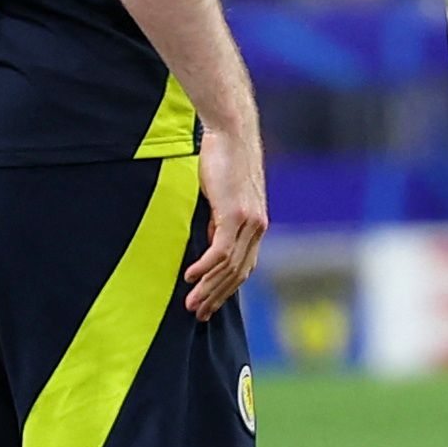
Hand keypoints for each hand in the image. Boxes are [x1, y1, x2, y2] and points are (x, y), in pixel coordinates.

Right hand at [182, 123, 267, 320]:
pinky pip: (220, 250)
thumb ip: (221, 220)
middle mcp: (257, 227)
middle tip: (198, 314)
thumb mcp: (223, 196)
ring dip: (208, 288)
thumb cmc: (224, 159)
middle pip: (238, 274)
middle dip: (217, 297)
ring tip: (190, 303)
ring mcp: (248, 221)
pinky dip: (205, 267)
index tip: (210, 304)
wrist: (231, 132)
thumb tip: (211, 239)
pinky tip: (190, 277)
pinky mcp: (235, 214)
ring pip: (229, 266)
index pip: (245, 267)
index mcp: (257, 225)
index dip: (228, 289)